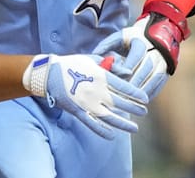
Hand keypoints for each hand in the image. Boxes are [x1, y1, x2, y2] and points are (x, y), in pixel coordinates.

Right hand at [23, 54, 148, 138]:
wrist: (49, 74)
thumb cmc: (72, 64)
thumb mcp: (92, 59)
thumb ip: (109, 65)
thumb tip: (126, 71)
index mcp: (101, 76)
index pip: (123, 87)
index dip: (135, 94)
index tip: (145, 99)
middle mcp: (96, 91)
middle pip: (120, 102)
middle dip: (134, 108)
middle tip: (144, 112)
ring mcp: (87, 103)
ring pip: (109, 117)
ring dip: (123, 124)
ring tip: (135, 129)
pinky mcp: (77, 111)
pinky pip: (92, 123)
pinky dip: (102, 130)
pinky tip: (112, 135)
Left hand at [92, 12, 186, 97]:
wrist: (155, 36)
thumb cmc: (131, 39)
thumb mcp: (119, 37)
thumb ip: (106, 45)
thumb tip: (95, 57)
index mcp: (141, 43)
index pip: (135, 58)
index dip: (126, 70)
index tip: (117, 81)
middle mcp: (155, 52)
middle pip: (145, 70)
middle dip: (133, 84)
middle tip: (121, 96)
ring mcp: (162, 62)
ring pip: (153, 79)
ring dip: (141, 92)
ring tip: (129, 101)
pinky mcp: (166, 71)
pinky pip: (158, 85)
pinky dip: (149, 94)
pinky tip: (139, 101)